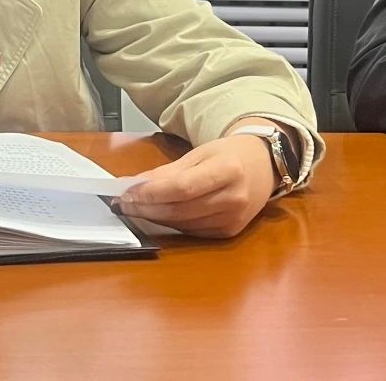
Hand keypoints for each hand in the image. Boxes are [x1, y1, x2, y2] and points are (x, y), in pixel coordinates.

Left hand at [115, 134, 277, 238]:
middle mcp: (234, 198)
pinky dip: (171, 223)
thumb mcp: (199, 154)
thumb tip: (134, 184)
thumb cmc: (228, 155)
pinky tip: (157, 215)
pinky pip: (192, 231)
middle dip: (146, 208)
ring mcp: (234, 219)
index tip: (127, 192)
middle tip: (123, 203)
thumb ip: (168, 171)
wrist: (263, 167)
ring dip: (154, 217)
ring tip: (134, 208)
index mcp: (228, 170)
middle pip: (180, 209)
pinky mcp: (229, 232)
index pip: (183, 187)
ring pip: (183, 223)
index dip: (152, 193)